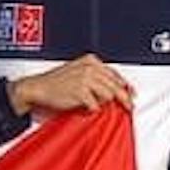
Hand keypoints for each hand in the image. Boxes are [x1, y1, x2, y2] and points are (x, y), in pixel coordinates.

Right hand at [9, 57, 132, 116]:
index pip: (115, 74)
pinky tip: (88, 108)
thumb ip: (96, 78)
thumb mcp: (78, 72)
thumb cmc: (56, 82)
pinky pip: (96, 105)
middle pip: (116, 85)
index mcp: (91, 61)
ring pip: (109, 95)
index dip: (125, 86)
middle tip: (129, 107)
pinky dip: (94, 109)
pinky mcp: (81, 91)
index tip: (131, 94)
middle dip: (124, 98)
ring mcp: (86, 79)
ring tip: (98, 106)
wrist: (38, 88)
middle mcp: (90, 68)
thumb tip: (114, 89)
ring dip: (106, 104)